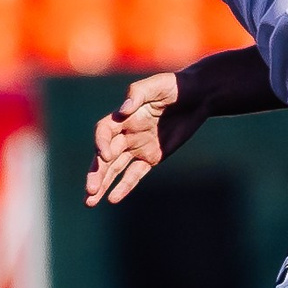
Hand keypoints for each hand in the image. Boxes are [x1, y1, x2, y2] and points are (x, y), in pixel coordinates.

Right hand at [87, 71, 206, 205]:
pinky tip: (113, 199)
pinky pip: (135, 174)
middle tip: (90, 190)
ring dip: (103, 184)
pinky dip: (124, 186)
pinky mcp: (152, 157)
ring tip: (89, 202)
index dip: (100, 144)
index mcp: (122, 116)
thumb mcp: (157, 85)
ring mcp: (138, 146)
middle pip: (105, 156)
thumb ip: (137, 95)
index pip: (103, 133)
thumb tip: (123, 111)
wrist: (198, 96)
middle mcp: (126, 133)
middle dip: (96, 173)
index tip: (103, 155)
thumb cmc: (175, 86)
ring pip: (115, 168)